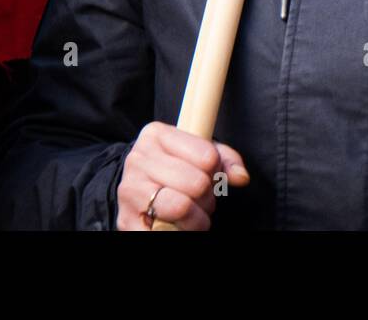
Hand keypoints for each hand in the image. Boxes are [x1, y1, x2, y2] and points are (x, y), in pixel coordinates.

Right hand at [116, 121, 249, 230]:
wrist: (137, 189)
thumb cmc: (175, 168)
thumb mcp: (199, 153)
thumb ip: (225, 160)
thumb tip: (241, 177)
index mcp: (156, 134)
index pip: (207, 156)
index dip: (216, 171)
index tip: (208, 174)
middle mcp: (138, 159)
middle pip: (197, 183)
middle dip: (207, 197)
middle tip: (201, 198)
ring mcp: (129, 190)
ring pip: (181, 207)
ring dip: (196, 218)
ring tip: (192, 213)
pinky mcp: (126, 220)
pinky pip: (166, 231)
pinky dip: (181, 232)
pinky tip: (177, 225)